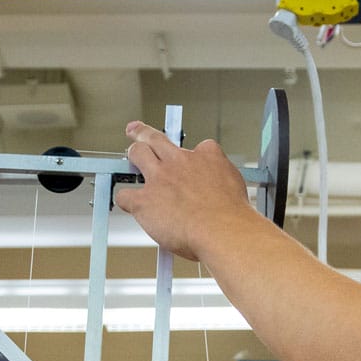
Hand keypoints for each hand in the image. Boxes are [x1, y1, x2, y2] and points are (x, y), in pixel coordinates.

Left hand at [118, 122, 265, 261]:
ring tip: (130, 155)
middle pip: (157, 138)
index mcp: (206, 158)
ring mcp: (160, 178)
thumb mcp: (236, 186)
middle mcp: (180, 162)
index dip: (194, 155)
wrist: (222, 230)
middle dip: (144, 132)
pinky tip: (129, 204)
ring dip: (133, 153)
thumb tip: (219, 190)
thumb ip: (221, 182)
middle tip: (136, 130)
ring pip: (138, 153)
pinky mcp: (145, 200)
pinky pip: (125, 195)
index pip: (199, 147)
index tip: (191, 160)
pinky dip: (125, 199)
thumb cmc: (231, 216)